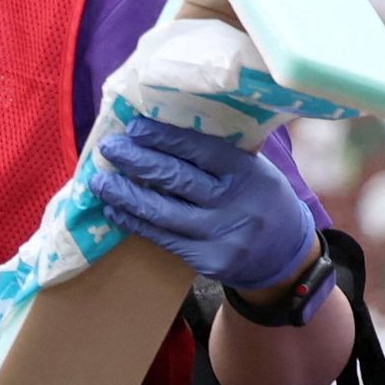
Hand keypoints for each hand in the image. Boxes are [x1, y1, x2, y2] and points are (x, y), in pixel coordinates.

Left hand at [85, 116, 321, 297]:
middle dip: (138, 161)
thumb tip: (171, 125)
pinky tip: (113, 209)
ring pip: (162, 212)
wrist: (285, 257)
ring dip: (125, 195)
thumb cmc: (262, 201)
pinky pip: (161, 238)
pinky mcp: (205, 259)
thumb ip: (223, 154)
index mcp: (248, 173)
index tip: (135, 126)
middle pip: (178, 178)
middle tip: (109, 147)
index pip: (202, 150)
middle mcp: (234, 203)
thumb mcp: (257, 171)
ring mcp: (219, 234)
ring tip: (98, 181)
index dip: (166, 138)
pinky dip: (133, 222)